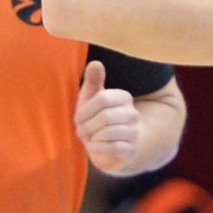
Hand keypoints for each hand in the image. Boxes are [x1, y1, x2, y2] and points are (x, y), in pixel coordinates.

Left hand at [73, 59, 144, 173]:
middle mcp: (133, 113)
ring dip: (92, 138)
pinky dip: (98, 148)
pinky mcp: (131, 149)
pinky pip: (113, 148)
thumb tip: (96, 63)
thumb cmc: (95, 119)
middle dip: (87, 126)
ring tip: (89, 138)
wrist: (106, 146)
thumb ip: (93, 81)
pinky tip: (95, 146)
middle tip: (81, 130)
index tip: (78, 118)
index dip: (85, 110)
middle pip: (105, 117)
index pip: (102, 98)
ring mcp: (134, 132)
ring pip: (110, 133)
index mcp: (124, 97)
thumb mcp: (90, 99)